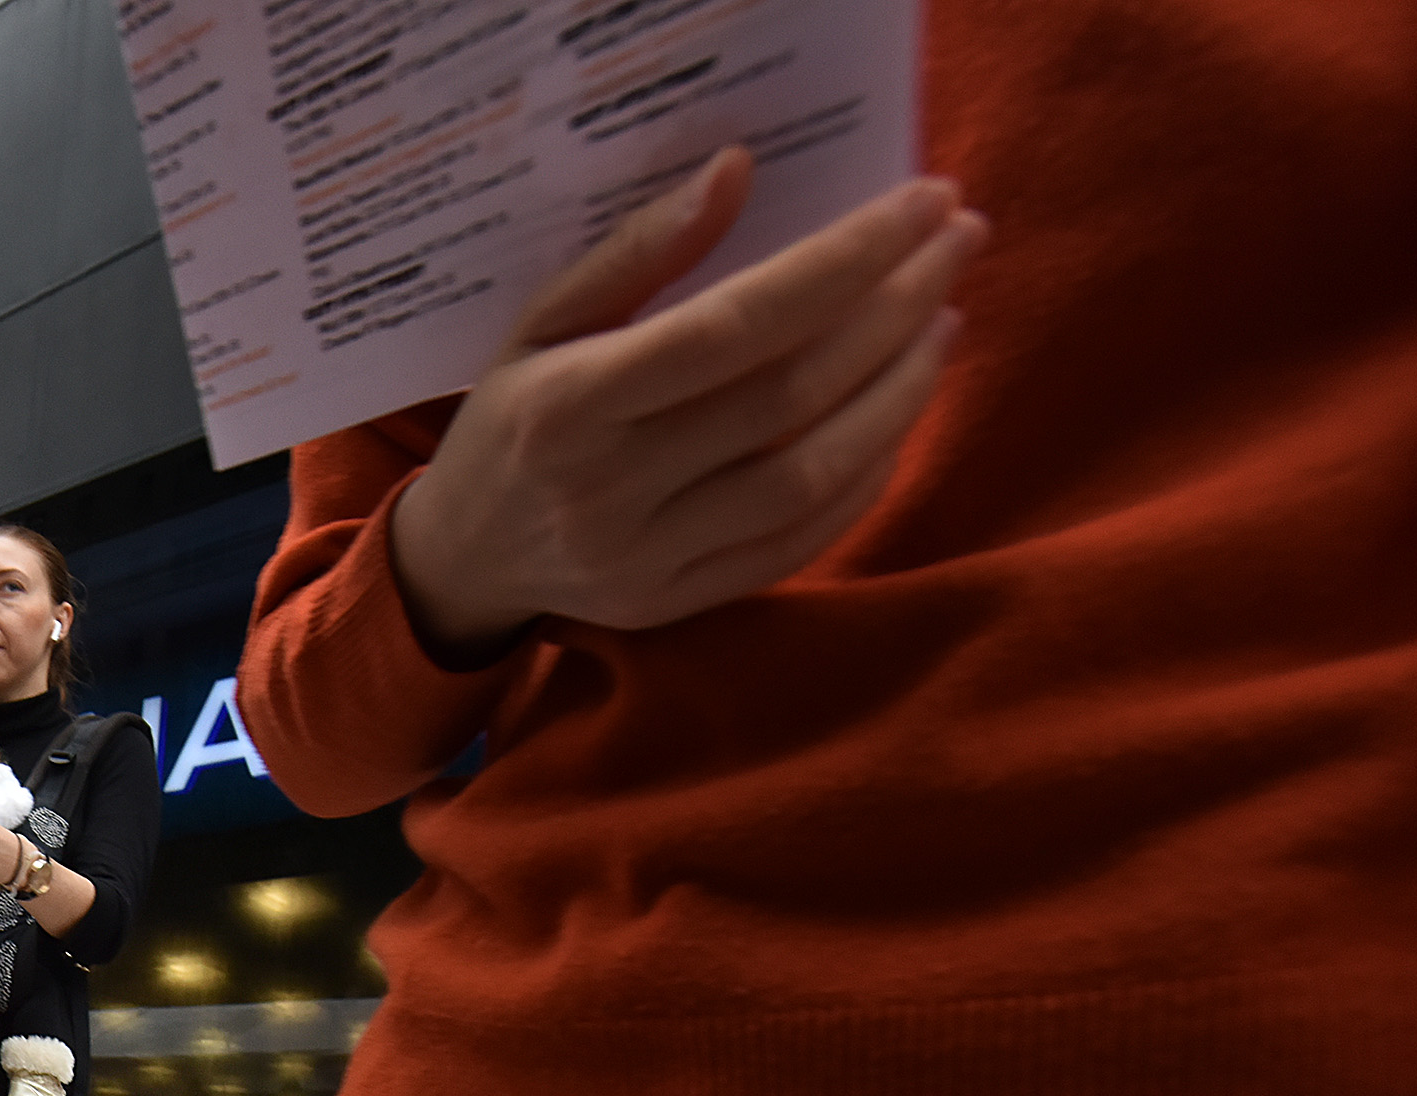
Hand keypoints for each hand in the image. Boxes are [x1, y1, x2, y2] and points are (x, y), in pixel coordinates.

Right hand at [388, 150, 984, 664]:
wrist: (461, 559)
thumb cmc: (509, 421)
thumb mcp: (541, 322)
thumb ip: (638, 250)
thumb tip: (738, 170)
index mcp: (567, 405)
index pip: (733, 328)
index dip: (840, 264)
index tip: (919, 205)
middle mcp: (607, 490)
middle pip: (787, 396)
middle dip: (892, 310)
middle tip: (955, 244)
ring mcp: (645, 558)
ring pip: (807, 474)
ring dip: (896, 393)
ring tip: (941, 321)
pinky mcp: (676, 604)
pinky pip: (797, 542)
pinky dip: (865, 477)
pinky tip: (896, 415)